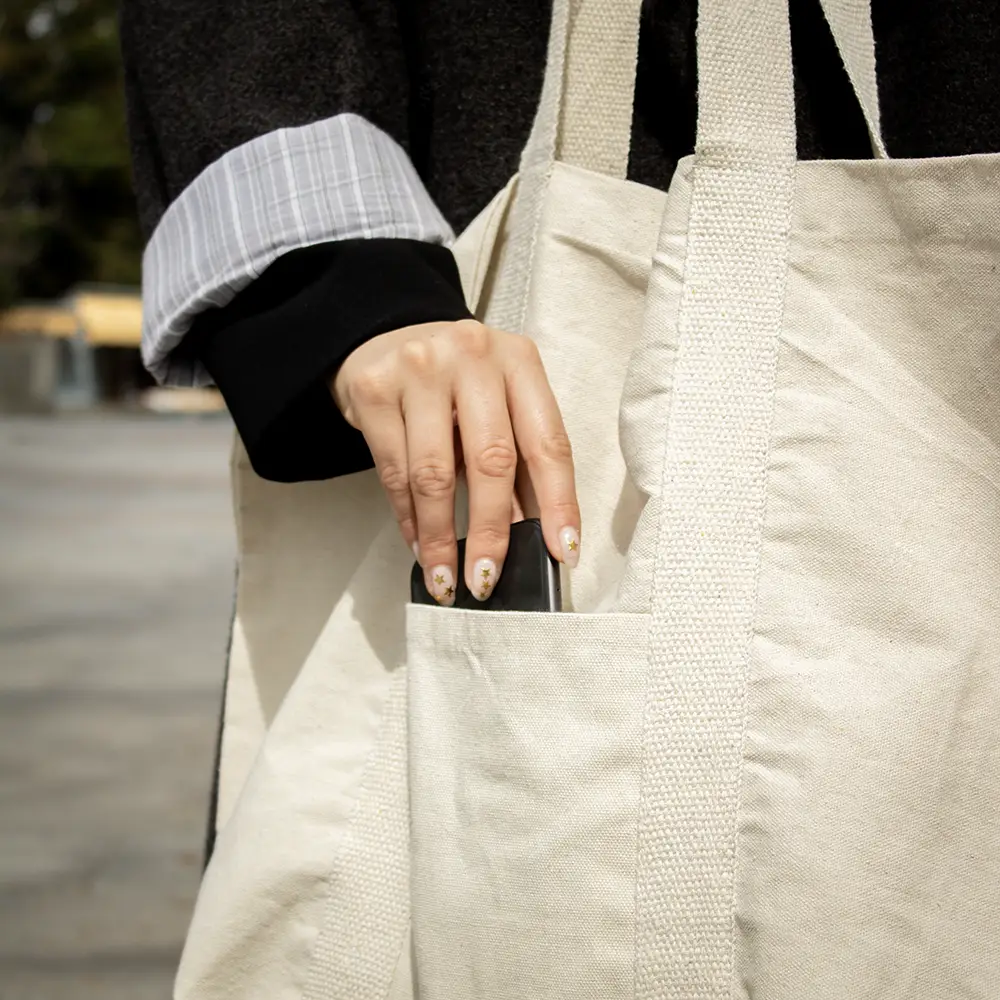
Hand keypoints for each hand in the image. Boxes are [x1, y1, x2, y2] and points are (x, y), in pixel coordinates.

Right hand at [331, 320, 580, 604]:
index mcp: (519, 361)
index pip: (548, 442)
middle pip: (491, 460)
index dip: (558, 503)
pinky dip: (409, 517)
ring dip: (441, 537)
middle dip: (491, 532)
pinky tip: (418, 544)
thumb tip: (536, 538)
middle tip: (487, 580)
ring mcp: (419, 368)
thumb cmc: (455, 383)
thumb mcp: (496, 405)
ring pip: (435, 473)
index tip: (561, 553)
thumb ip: (518, 460)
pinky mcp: (374, 389)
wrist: (385, 337)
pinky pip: (394, 470)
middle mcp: (473, 355)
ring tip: (446, 578)